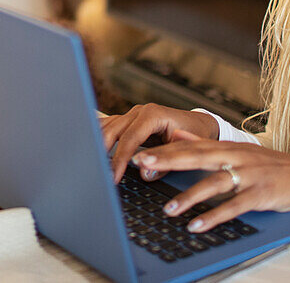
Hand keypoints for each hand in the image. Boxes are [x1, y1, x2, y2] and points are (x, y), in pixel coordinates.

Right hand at [100, 104, 219, 182]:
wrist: (200, 125)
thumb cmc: (195, 137)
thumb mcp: (185, 152)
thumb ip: (165, 163)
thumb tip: (144, 172)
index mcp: (153, 115)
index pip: (129, 138)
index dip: (119, 159)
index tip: (113, 177)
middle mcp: (140, 112)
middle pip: (112, 130)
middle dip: (102, 152)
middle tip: (97, 174)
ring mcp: (132, 115)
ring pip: (107, 127)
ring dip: (97, 144)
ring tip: (88, 163)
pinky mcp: (129, 121)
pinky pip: (109, 127)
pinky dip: (99, 137)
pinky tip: (89, 148)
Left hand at [132, 130, 289, 232]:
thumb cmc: (266, 164)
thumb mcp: (235, 149)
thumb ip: (203, 142)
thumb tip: (175, 134)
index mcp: (225, 146)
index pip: (189, 146)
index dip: (163, 150)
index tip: (138, 153)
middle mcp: (234, 157)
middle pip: (196, 157)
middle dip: (167, 161)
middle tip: (142, 165)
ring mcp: (248, 175)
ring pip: (213, 183)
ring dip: (189, 196)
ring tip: (168, 209)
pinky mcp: (260, 194)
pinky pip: (234, 206)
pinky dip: (214, 216)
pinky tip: (197, 225)